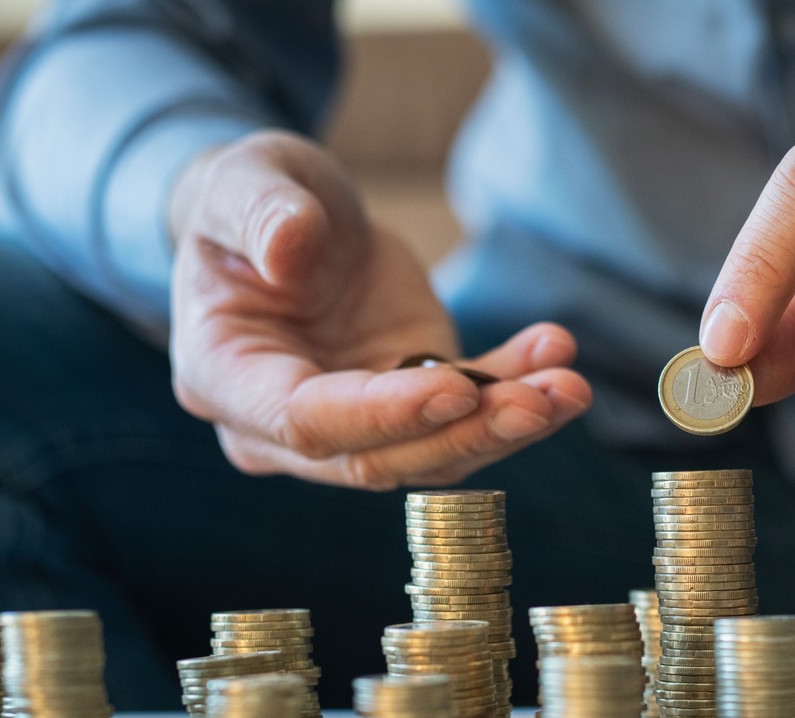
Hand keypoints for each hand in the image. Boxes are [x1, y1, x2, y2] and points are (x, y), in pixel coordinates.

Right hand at [168, 131, 590, 488]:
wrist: (286, 218)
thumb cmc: (249, 201)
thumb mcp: (243, 183)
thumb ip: (259, 214)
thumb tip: (287, 247)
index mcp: (224, 381)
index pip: (306, 422)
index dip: (383, 413)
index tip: (454, 388)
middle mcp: (283, 430)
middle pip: (380, 457)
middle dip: (466, 433)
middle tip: (544, 399)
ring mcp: (353, 426)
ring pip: (435, 451)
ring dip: (507, 424)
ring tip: (570, 384)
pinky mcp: (410, 406)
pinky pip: (467, 411)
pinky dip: (515, 384)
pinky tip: (556, 351)